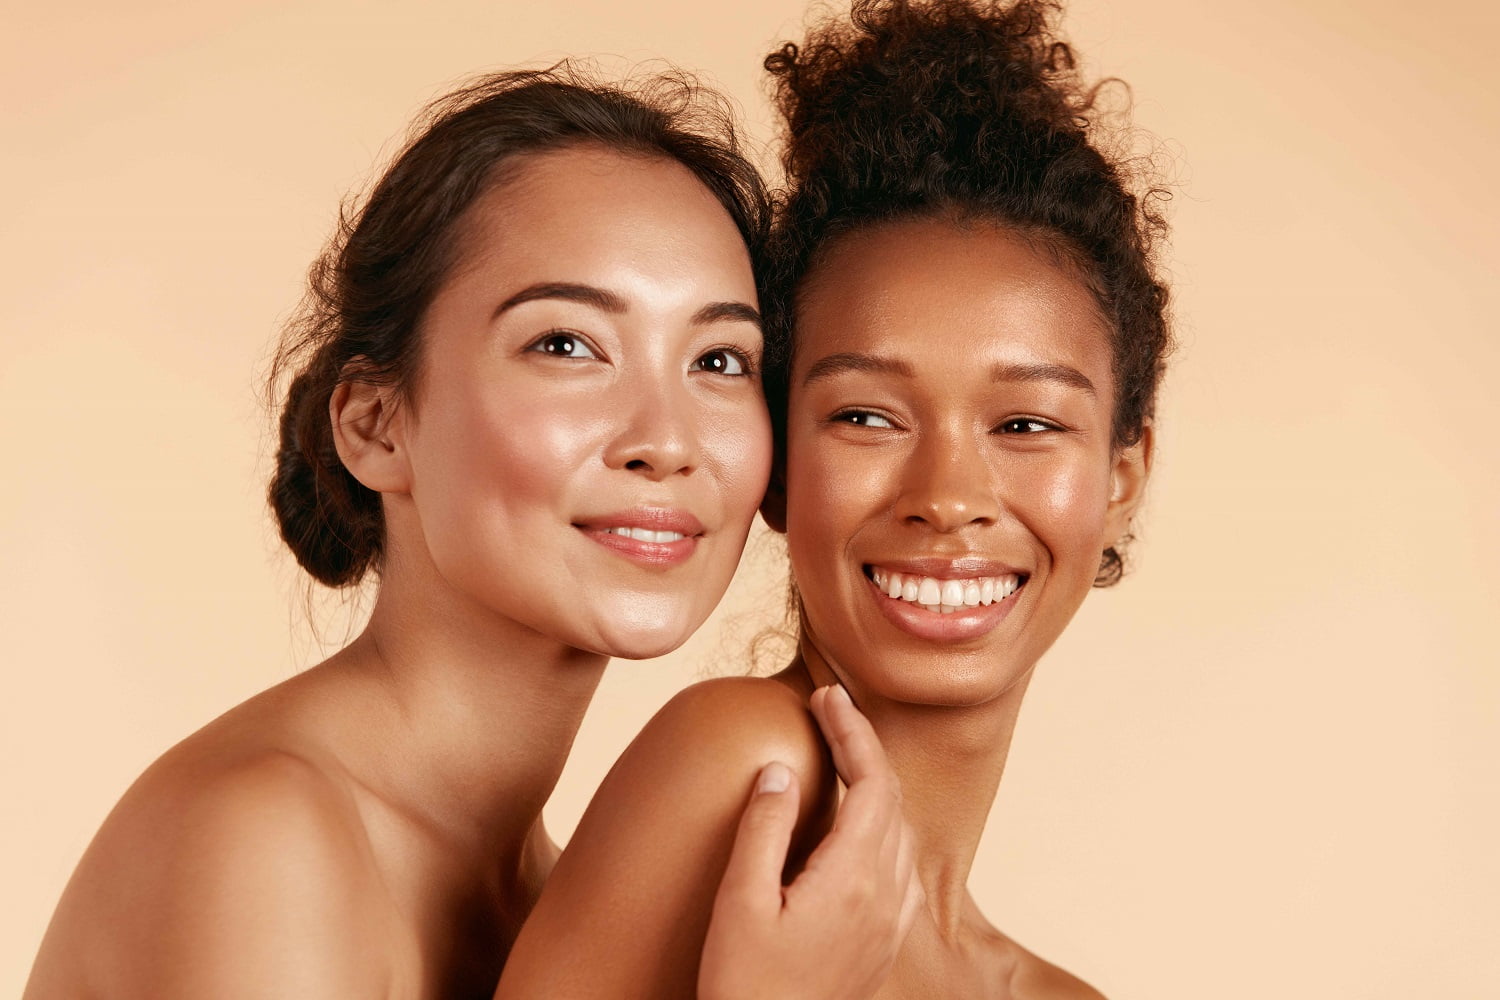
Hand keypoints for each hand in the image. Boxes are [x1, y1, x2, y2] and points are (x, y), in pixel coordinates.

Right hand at [698, 685, 921, 999]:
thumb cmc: (746, 987)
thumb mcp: (740, 902)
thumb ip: (763, 829)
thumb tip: (779, 770)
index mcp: (854, 877)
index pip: (871, 780)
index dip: (852, 729)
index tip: (827, 695)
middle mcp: (886, 895)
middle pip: (892, 798)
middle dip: (864, 747)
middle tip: (830, 712)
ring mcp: (890, 922)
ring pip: (902, 831)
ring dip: (877, 785)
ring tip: (842, 757)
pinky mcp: (884, 944)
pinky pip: (901, 866)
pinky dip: (883, 826)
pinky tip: (857, 829)